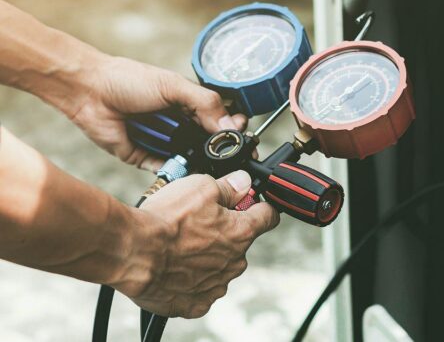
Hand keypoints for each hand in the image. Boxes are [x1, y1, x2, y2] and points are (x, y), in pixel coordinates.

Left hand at [66, 56, 246, 170]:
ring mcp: (164, 143)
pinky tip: (185, 173)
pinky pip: (167, 171)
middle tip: (231, 156)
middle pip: (210, 144)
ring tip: (210, 166)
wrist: (89, 91)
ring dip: (200, 164)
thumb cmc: (128, 80)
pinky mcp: (146, 158)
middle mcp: (181, 125)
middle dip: (221, 151)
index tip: (243, 137)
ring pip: (192, 160)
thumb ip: (205, 103)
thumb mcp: (173, 86)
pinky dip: (176, 174)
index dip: (234, 129)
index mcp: (191, 105)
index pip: (222, 120)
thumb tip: (232, 125)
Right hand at [112, 170, 279, 317]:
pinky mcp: (195, 304)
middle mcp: (235, 262)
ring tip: (178, 247)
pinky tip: (173, 269)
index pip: (268, 217)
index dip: (259, 207)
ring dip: (206, 258)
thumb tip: (244, 182)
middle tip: (196, 224)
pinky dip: (190, 282)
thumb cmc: (165, 220)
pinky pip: (200, 291)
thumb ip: (229, 186)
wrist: (131, 252)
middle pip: (239, 243)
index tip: (251, 205)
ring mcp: (216, 285)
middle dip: (223, 233)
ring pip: (219, 267)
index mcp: (241, 233)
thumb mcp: (201, 186)